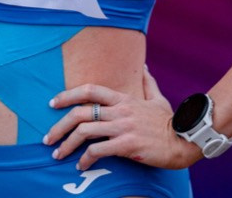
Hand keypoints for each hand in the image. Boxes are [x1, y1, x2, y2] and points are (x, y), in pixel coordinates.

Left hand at [45, 74, 200, 176]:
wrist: (184, 140)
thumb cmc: (170, 121)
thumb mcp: (158, 98)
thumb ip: (148, 82)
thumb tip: (144, 66)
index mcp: (123, 98)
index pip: (89, 90)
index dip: (68, 94)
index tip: (52, 103)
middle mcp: (119, 110)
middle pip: (80, 112)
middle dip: (59, 125)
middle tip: (48, 137)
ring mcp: (123, 127)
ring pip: (85, 131)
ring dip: (67, 143)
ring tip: (57, 154)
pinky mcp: (128, 145)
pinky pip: (99, 150)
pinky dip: (86, 158)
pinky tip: (80, 165)